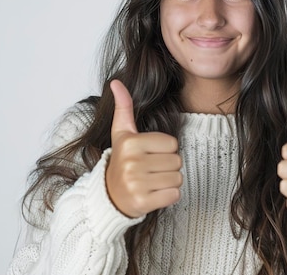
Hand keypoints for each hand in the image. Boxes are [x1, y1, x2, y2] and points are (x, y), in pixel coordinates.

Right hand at [105, 80, 182, 217]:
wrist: (109, 196)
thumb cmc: (122, 161)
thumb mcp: (121, 134)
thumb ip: (123, 108)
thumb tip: (116, 82)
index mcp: (130, 143)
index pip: (172, 143)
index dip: (165, 150)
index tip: (148, 155)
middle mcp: (131, 163)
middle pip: (176, 161)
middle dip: (168, 166)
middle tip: (150, 170)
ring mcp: (136, 184)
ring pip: (177, 178)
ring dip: (169, 181)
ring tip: (151, 181)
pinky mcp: (142, 203)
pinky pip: (174, 195)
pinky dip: (168, 196)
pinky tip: (153, 194)